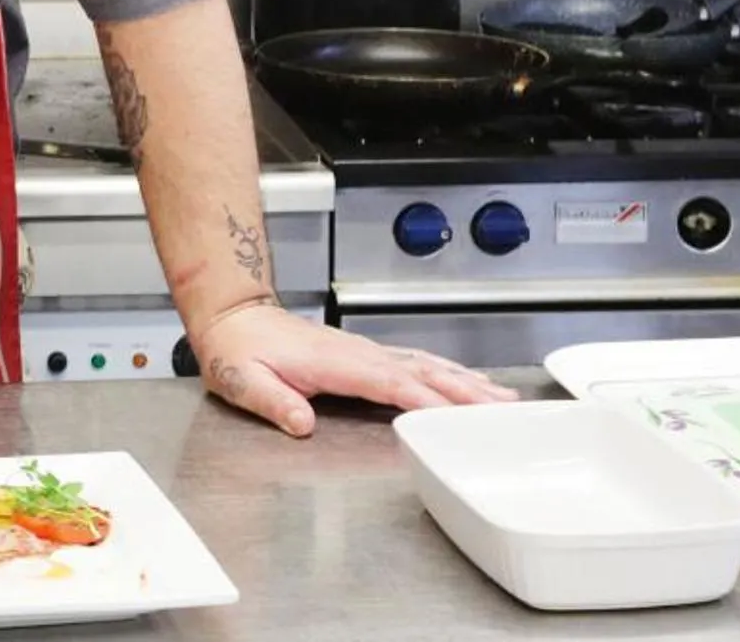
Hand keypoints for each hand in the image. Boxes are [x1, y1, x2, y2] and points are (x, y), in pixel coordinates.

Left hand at [194, 302, 515, 436]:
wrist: (233, 318)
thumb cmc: (238, 351)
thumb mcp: (242, 380)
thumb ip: (272, 401)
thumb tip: (299, 421)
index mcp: (333, 362)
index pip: (388, 382)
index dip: (424, 399)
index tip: (457, 415)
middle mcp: (357, 353)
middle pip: (422, 371)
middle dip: (464, 390)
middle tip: (505, 409)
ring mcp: (364, 351)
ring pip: (425, 364)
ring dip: (465, 380)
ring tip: (503, 397)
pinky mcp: (364, 354)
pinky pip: (415, 362)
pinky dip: (446, 371)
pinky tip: (465, 381)